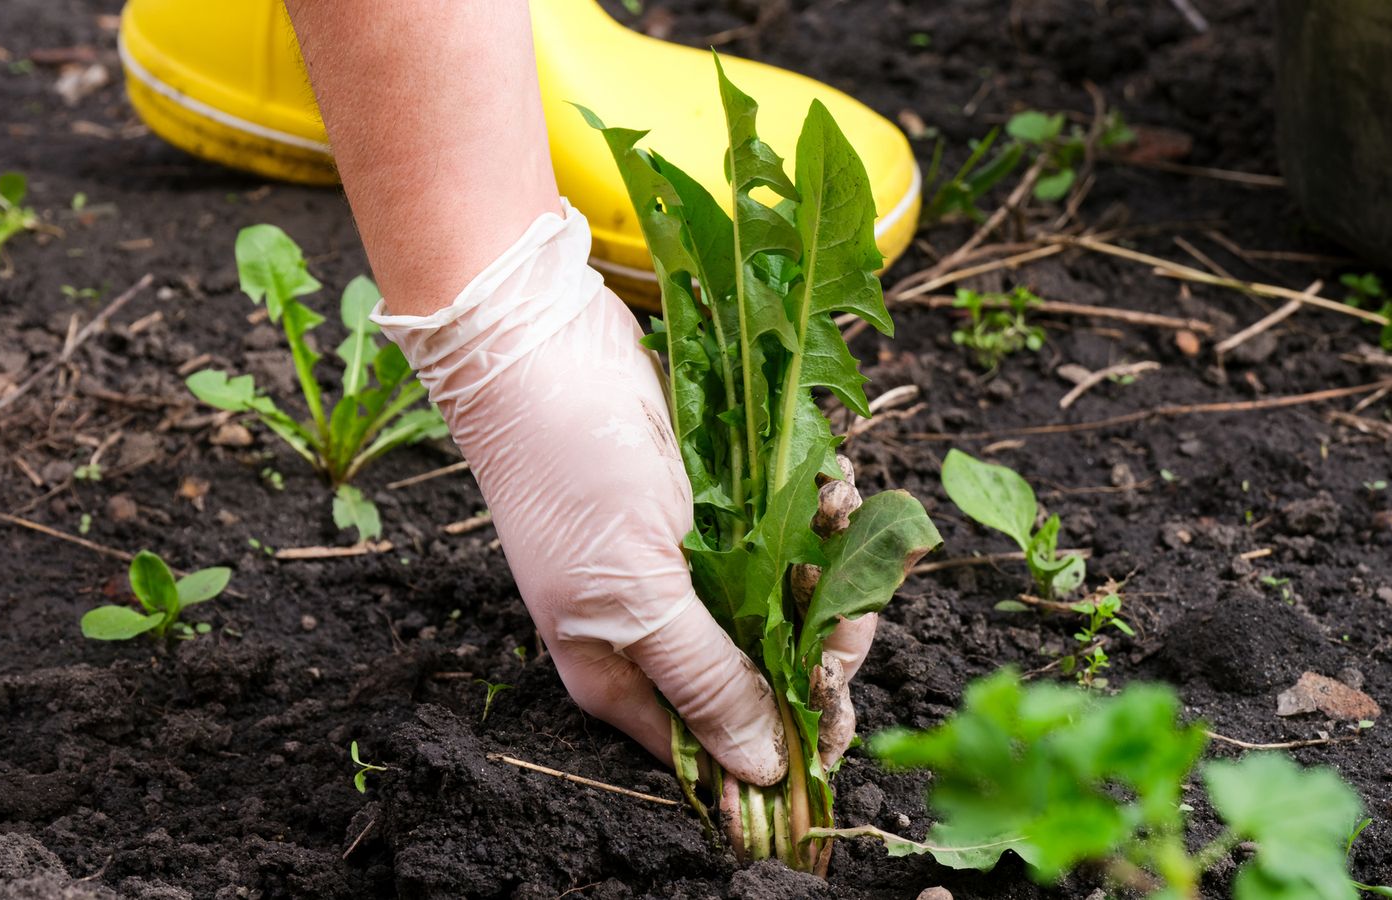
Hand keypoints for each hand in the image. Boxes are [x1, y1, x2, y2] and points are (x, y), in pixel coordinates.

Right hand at [374, 202, 803, 783]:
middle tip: (849, 603)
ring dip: (830, 564)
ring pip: (790, 601)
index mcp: (625, 673)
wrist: (542, 345)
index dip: (785, 739)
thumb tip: (763, 771)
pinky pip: (789, 531)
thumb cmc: (573, 476)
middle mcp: (661, 628)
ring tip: (836, 508)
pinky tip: (829, 480)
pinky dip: (818, 509)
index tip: (839, 721)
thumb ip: (705, 681)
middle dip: (820, 643)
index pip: (720, 743)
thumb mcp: (637, 595)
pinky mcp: (718, 506)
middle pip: (768, 673)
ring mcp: (692, 564)